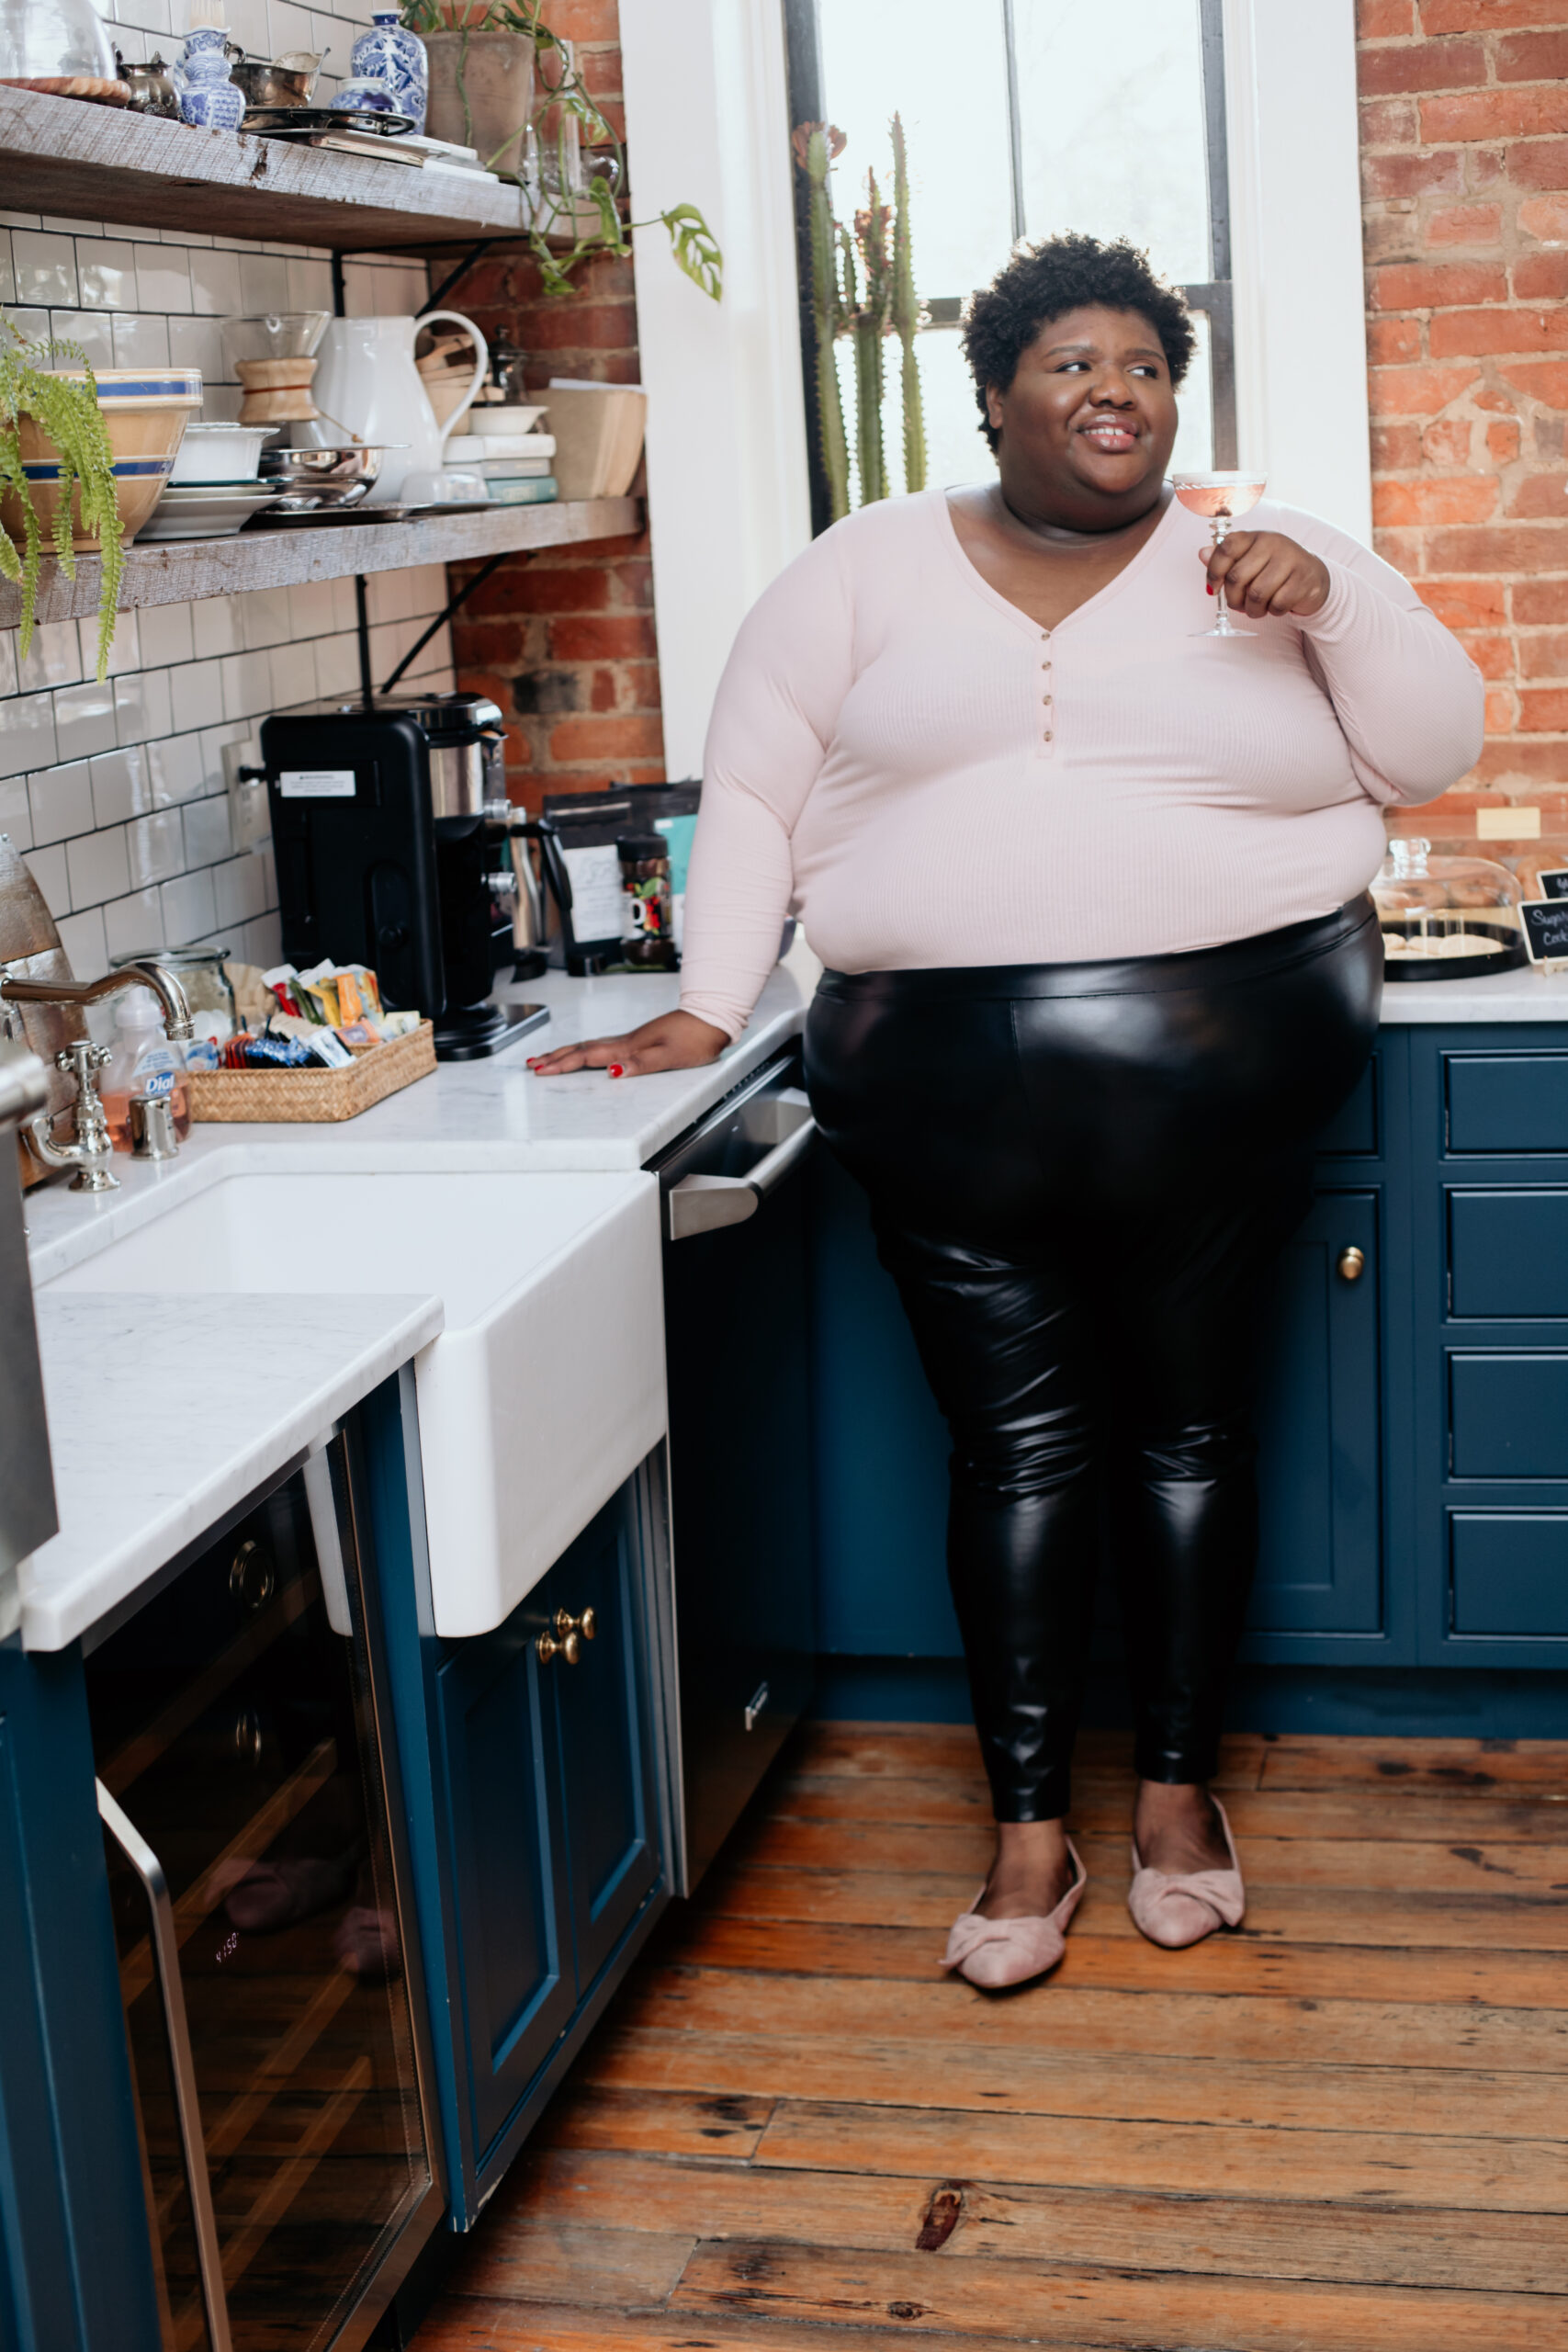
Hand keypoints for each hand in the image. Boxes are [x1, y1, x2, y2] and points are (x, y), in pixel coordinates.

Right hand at [525, 1009, 728, 1078]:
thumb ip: (641, 1064)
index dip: (562, 1064)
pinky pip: (600, 1045)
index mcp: (628, 1047)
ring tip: (546, 1059)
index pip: (588, 1056)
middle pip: (581, 1049)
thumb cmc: (696, 1038)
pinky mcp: (637, 1040)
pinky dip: (583, 1050)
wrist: (712, 1018)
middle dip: (554, 1058)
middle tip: (531, 1065)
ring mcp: (630, 1039)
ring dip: (565, 1053)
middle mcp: (625, 1041)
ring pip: (588, 1045)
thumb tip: (612, 1072)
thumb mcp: (670, 1056)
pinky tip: (583, 1053)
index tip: (540, 1071)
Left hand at [1202, 530, 1329, 619]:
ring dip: (1252, 609)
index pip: (1226, 549)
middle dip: (1233, 599)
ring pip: (1256, 594)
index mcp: (1255, 537)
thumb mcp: (1250, 559)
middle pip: (1236, 577)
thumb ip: (1226, 558)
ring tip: (1256, 609)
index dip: (1214, 573)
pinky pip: (1277, 604)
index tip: (1214, 588)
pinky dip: (1272, 611)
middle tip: (1239, 604)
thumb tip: (1202, 554)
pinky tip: (1275, 605)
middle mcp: (1273, 543)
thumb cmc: (1275, 570)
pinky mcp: (1303, 579)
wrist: (1313, 576)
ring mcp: (1290, 560)